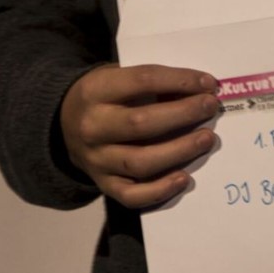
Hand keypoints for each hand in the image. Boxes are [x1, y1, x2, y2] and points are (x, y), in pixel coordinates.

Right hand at [59, 63, 219, 209]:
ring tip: (206, 139)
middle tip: (210, 107)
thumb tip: (198, 90)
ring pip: (140, 162)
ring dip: (179, 151)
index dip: (179, 80)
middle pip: (142, 123)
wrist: (63, 123)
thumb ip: (150, 83)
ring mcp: (96, 159)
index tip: (208, 82)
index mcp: (96, 90)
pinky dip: (160, 190)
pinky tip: (184, 178)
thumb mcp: (117, 77)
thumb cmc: (103, 95)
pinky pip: (132, 195)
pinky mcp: (102, 184)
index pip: (143, 80)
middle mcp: (93, 126)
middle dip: (183, 114)